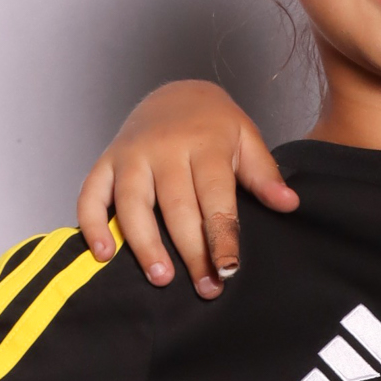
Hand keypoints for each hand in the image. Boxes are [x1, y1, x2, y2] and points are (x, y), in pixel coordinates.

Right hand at [77, 82, 298, 296]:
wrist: (176, 93)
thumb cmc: (215, 125)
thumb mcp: (247, 139)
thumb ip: (264, 175)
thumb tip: (288, 204)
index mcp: (204, 144)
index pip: (214, 196)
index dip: (221, 235)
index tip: (228, 269)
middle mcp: (164, 149)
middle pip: (176, 207)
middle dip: (191, 251)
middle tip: (205, 288)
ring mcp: (131, 155)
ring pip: (132, 204)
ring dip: (144, 244)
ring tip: (161, 278)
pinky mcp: (106, 161)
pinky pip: (91, 194)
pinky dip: (92, 223)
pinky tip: (103, 253)